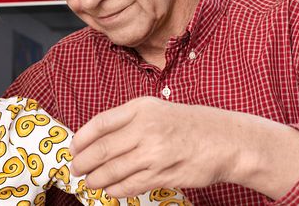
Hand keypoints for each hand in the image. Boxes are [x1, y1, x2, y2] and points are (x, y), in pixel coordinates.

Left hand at [69, 96, 298, 198]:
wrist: (225, 140)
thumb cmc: (188, 124)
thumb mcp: (156, 110)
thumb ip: (127, 120)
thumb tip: (95, 139)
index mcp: (141, 108)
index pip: (100, 123)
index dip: (81, 139)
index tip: (73, 148)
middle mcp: (145, 129)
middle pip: (101, 150)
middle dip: (83, 163)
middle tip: (76, 169)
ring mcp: (154, 154)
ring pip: (113, 171)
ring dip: (96, 179)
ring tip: (90, 181)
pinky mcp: (163, 175)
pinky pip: (130, 185)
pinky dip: (115, 190)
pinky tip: (109, 189)